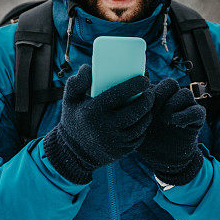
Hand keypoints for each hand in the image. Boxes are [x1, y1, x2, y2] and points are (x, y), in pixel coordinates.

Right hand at [43, 64, 153, 183]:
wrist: (73, 152)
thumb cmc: (75, 119)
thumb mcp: (70, 100)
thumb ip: (77, 82)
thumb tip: (88, 67)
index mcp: (92, 111)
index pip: (118, 94)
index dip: (134, 85)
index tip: (144, 79)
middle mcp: (104, 127)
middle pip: (135, 111)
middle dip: (147, 100)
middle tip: (149, 92)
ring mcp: (114, 141)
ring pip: (140, 125)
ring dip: (148, 113)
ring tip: (148, 103)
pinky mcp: (122, 151)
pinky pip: (139, 137)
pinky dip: (144, 127)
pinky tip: (144, 118)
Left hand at [137, 78, 205, 185]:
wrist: (165, 159)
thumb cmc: (147, 141)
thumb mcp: (134, 127)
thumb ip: (129, 113)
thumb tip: (113, 103)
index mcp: (156, 98)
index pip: (154, 82)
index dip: (146, 90)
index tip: (138, 103)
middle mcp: (170, 100)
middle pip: (170, 84)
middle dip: (161, 93)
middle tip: (153, 108)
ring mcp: (184, 109)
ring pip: (185, 93)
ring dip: (174, 103)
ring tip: (165, 117)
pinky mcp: (196, 120)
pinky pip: (198, 110)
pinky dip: (187, 114)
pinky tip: (176, 122)